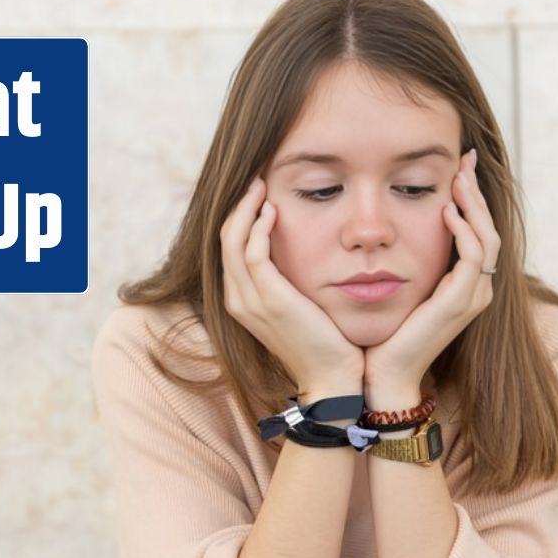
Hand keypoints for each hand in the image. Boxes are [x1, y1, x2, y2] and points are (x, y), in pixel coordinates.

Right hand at [220, 176, 363, 396]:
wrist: (333, 378)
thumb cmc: (323, 342)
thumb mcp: (298, 307)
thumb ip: (288, 281)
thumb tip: (295, 254)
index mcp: (241, 300)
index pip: (229, 248)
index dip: (239, 217)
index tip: (257, 193)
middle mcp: (237, 299)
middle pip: (224, 239)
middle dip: (239, 205)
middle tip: (256, 179)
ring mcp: (249, 300)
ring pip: (233, 241)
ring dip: (246, 208)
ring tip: (261, 185)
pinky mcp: (269, 299)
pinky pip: (254, 252)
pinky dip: (260, 227)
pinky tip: (274, 210)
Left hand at [362, 148, 500, 393]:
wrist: (381, 373)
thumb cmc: (384, 332)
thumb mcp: (399, 287)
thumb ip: (407, 260)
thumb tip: (390, 229)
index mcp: (464, 286)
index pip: (478, 233)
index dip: (471, 200)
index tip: (458, 169)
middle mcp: (475, 290)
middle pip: (488, 229)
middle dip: (476, 193)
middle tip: (465, 159)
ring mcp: (471, 297)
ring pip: (486, 238)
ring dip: (473, 205)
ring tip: (458, 178)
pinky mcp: (459, 303)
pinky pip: (471, 257)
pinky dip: (463, 231)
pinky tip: (447, 211)